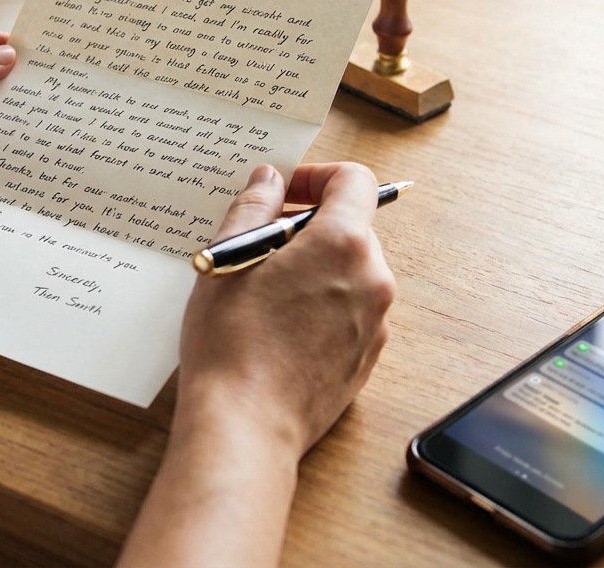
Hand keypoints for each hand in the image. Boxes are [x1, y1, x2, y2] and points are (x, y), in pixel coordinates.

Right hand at [117, 162, 394, 567]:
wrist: (246, 426)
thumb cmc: (231, 343)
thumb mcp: (229, 259)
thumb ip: (254, 208)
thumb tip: (269, 179)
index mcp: (344, 244)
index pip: (354, 181)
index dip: (317, 176)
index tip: (284, 191)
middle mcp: (373, 279)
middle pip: (351, 227)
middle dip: (308, 226)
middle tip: (259, 245)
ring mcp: (375, 323)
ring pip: (350, 272)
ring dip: (313, 267)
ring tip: (262, 291)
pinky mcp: (366, 358)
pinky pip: (349, 312)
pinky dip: (320, 305)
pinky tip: (278, 327)